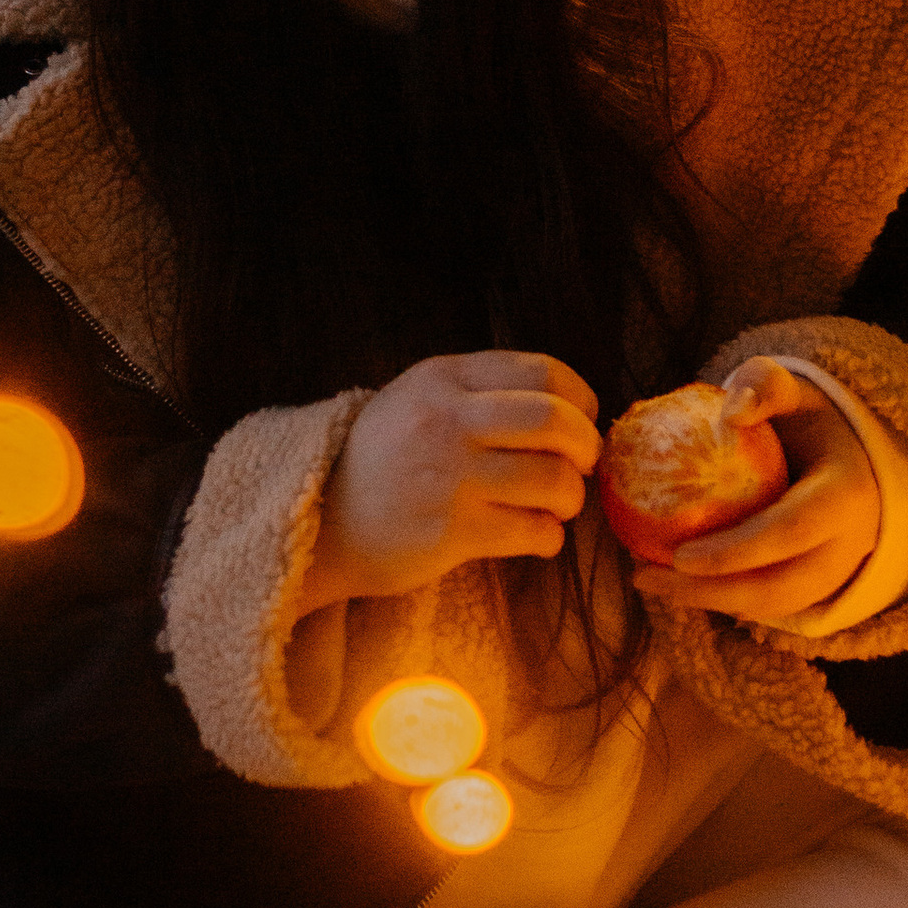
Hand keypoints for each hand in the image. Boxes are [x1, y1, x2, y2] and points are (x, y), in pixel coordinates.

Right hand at [302, 350, 601, 611]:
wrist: (321, 522)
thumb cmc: (383, 461)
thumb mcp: (418, 400)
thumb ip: (480, 392)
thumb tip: (569, 407)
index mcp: (444, 378)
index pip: (542, 371)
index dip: (579, 399)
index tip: (582, 420)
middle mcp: (447, 420)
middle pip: (554, 421)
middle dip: (585, 447)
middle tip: (583, 466)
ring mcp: (450, 476)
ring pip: (553, 480)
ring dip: (570, 497)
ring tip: (556, 506)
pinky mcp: (452, 531)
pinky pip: (534, 531)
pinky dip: (549, 537)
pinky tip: (535, 536)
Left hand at [640, 360, 880, 628]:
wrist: (855, 458)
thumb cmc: (812, 422)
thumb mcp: (796, 392)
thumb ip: (766, 386)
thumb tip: (732, 413)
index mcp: (846, 495)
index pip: (790, 532)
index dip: (735, 551)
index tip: (678, 556)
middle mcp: (849, 545)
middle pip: (778, 587)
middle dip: (710, 591)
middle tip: (647, 578)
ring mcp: (837, 573)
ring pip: (772, 606)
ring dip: (708, 602)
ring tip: (649, 581)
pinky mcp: (819, 588)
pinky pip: (769, 605)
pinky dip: (722, 600)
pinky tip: (675, 585)